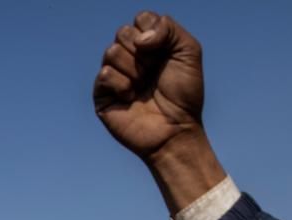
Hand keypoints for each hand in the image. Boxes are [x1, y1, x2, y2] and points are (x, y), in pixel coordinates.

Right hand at [94, 12, 203, 160]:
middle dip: (143, 53)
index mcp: (149, 44)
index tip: (164, 55)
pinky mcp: (102, 94)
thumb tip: (139, 39)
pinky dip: (121, 84)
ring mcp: (115, 75)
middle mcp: (129, 57)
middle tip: (153, 73)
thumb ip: (169, 28)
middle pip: (123, 32)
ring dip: (134, 70)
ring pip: (112, 51)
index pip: (140, 18)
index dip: (153, 33)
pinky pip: (105, 74)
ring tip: (142, 87)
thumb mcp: (189, 51)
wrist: (175, 129)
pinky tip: (130, 98)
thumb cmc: (184, 94)